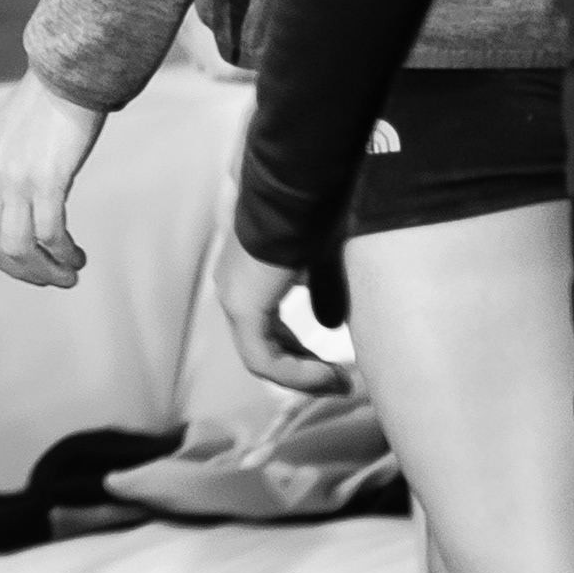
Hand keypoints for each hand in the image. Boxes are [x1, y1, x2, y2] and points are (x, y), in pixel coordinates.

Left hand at [0, 66, 103, 288]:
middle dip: (23, 272)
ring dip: (44, 271)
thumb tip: (22, 202)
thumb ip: (7, 167)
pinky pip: (48, 233)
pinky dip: (63, 253)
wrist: (69, 73)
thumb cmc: (49, 103)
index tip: (29, 263)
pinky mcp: (46, 178)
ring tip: (68, 275)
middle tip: (52, 279)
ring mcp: (15, 178)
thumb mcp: (11, 136)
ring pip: (18, 247)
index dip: (1, 255)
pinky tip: (78, 257)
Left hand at [214, 231, 340, 395]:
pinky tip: (326, 373)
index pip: (269, 331)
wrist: (298, 189)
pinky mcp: (243, 307)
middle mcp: (234, 290)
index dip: (302, 355)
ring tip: (337, 384)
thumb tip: (331, 326)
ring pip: (263, 358)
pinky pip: (264, 358)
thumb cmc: (313, 216)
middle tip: (339, 383)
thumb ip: (325, 295)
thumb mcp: (324, 262)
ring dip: (302, 377)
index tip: (336, 369)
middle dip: (304, 370)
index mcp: (249, 278)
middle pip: (264, 348)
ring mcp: (235, 299)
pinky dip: (295, 372)